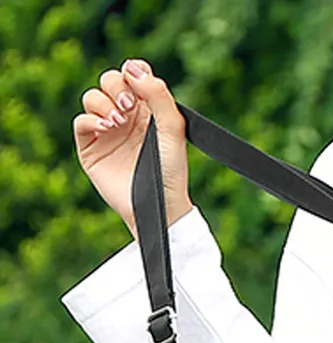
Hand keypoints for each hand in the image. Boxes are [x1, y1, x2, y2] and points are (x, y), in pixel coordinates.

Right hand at [73, 59, 192, 239]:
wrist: (160, 205)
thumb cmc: (171, 171)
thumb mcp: (172, 130)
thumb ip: (158, 96)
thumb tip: (133, 68)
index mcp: (148, 110)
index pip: (134, 75)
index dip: (134, 72)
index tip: (138, 84)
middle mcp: (126, 117)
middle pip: (110, 80)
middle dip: (116, 86)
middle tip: (129, 106)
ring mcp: (108, 131)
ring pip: (92, 97)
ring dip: (104, 103)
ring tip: (119, 123)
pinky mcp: (91, 147)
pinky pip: (81, 122)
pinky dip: (91, 119)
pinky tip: (107, 128)